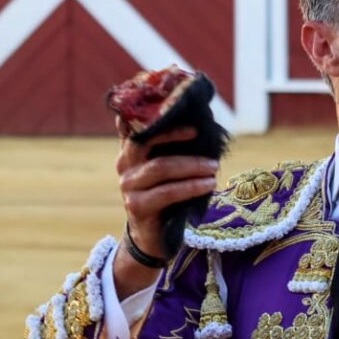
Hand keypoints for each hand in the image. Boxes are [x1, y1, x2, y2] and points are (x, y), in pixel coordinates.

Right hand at [113, 121, 218, 292]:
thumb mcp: (168, 170)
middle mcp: (124, 165)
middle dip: (174, 134)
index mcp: (131, 151)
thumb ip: (175, 149)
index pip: (133, 126)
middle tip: (200, 133)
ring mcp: (128, 186)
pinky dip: (191, 186)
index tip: (170, 102)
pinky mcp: (137, 206)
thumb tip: (205, 124)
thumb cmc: (166, 197)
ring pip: (161, 167)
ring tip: (214, 166)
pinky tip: (209, 184)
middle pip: (145, 141)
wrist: (153, 236)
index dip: (148, 113)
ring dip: (192, 165)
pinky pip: (167, 192)